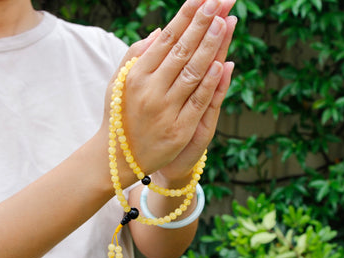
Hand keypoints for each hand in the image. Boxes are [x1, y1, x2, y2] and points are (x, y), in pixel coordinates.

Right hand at [101, 0, 236, 181]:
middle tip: (220, 0)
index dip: (186, 17)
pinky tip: (221, 62)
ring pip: (192, 72)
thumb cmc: (120, 115)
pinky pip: (197, 102)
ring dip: (210, 46)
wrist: (118, 157)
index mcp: (136, 75)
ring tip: (225, 22)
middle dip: (202, 23)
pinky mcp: (179, 130)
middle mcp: (150, 90)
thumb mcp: (119, 83)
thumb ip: (136, 55)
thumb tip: (159, 31)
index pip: (166, 39)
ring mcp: (165, 110)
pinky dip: (209, 82)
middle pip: (181, 50)